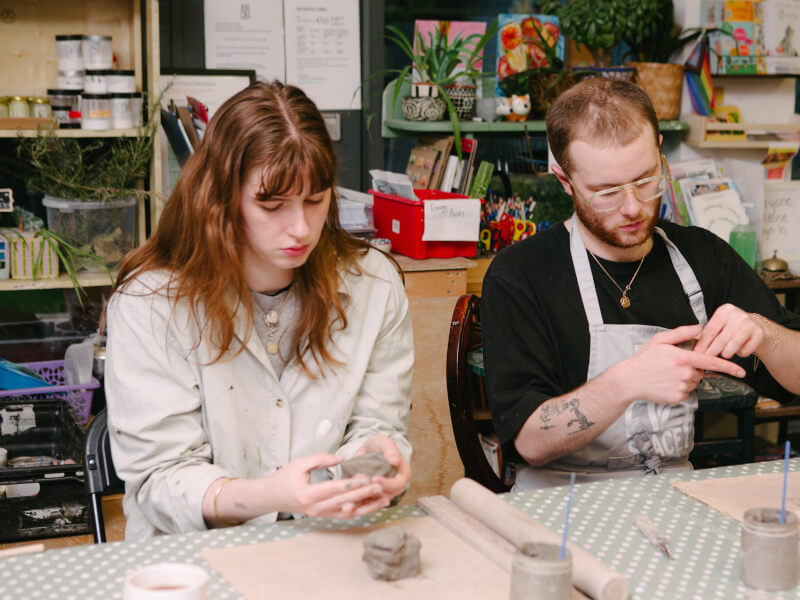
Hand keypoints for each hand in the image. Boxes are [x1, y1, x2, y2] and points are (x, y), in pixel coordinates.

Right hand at [269, 453, 384, 518]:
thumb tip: (343, 458)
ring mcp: (320, 515)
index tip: (368, 478)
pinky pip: (344, 515)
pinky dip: (360, 511)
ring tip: (384, 499)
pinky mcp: (323, 516)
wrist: (272, 497)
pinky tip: (373, 505)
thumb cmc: (284, 478)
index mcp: (307, 494)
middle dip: (364, 494)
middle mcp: (315, 508)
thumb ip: (321, 459)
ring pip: (348, 512)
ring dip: (367, 506)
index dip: (352, 484)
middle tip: (381, 486)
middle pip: (344, 501)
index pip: (334, 489)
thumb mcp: (299, 463)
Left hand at [355, 435, 411, 502]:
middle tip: (359, 488)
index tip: (374, 478)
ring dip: (363, 500)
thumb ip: (390, 450)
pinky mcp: (372, 496)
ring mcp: (384, 493)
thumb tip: (395, 461)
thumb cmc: (379, 445)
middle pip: (385, 496)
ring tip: (351, 498)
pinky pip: (365, 502)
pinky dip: (357, 503)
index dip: (386, 483)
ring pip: (374, 502)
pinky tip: (347, 502)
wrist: (369, 450)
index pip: (397, 484)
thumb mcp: (384, 442)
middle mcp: (395, 487)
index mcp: (403, 475)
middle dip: (372, 492)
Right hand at [624, 325, 745, 404]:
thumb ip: (682, 333)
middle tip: (672, 366)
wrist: (629, 380)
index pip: (711, 362)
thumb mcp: (660, 340)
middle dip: (691, 368)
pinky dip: (678, 388)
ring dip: (685, 379)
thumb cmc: (643, 359)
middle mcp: (685, 374)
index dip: (729, 366)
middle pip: (700, 372)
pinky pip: (685, 392)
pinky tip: (665, 383)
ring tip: (666, 375)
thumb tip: (699, 329)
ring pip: (693, 382)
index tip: (741, 371)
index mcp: (683, 358)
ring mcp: (682, 387)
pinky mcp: (677, 398)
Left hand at [694, 304, 765, 359]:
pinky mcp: (759, 333)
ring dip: (726, 353)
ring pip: (733, 346)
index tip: (697, 353)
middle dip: (712, 352)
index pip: (710, 330)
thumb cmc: (734, 326)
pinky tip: (739, 350)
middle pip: (721, 339)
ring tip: (724, 354)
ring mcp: (749, 324)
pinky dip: (740, 354)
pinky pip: (745, 350)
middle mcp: (737, 315)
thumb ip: (710, 333)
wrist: (758, 326)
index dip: (702, 344)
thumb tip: (696, 348)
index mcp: (724, 311)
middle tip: (708, 359)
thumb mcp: (721, 325)